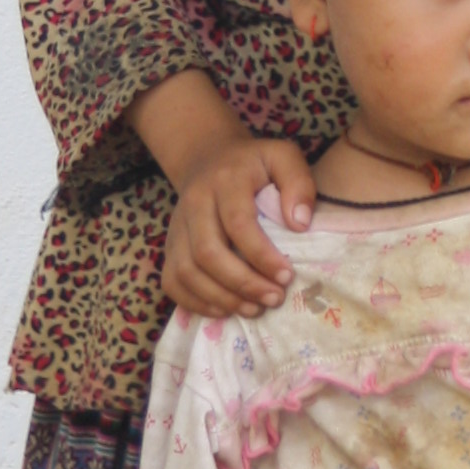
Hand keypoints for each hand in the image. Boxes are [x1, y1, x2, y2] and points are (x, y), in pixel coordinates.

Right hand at [159, 128, 317, 317]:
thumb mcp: (282, 157)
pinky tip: (225, 310)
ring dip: (221, 297)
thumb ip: (298, 183)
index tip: (286, 276)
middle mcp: (194, 203)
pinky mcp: (169, 246)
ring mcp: (176, 227)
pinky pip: (172, 282)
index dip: (261, 255)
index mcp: (224, 181)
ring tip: (255, 309)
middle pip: (207, 253)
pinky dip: (195, 303)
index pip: (238, 223)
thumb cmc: (254, 165)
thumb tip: (299, 224)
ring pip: (187, 272)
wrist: (208, 158)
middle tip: (274, 298)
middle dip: (243, 283)